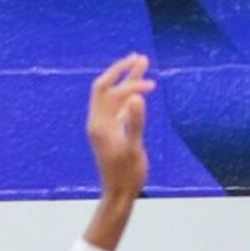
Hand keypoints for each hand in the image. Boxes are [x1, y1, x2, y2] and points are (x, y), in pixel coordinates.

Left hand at [85, 53, 152, 200]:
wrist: (119, 194)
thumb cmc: (127, 175)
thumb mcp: (134, 149)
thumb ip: (135, 123)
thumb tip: (136, 97)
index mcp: (99, 124)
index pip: (112, 92)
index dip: (131, 84)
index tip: (151, 86)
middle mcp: (98, 121)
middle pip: (106, 87)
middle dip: (122, 71)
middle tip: (139, 56)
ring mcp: (103, 126)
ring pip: (113, 96)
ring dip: (127, 80)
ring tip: (142, 63)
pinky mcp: (110, 131)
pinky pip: (116, 106)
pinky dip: (127, 94)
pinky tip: (138, 91)